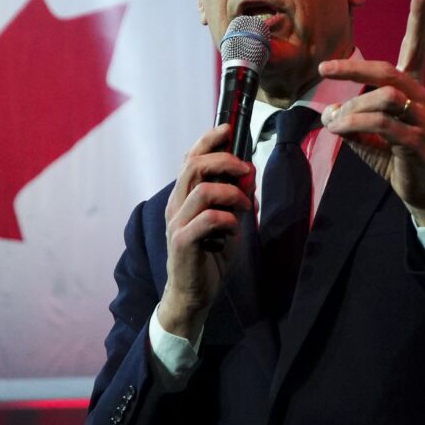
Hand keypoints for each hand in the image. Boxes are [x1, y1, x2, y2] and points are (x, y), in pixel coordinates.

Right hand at [158, 124, 255, 338]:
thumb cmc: (209, 257)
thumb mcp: (228, 221)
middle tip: (246, 168)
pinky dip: (228, 219)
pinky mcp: (183, 241)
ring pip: (202, 189)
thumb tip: (249, 172)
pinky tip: (234, 230)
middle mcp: (176, 205)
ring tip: (245, 206)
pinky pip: (208, 218)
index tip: (228, 129)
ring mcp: (177, 223)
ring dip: (231, 193)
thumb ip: (235, 196)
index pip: (190, 158)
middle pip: (193, 166)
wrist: (194, 295)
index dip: (207, 140)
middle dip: (224, 160)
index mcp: (183, 196)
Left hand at [317, 0, 424, 225]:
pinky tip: (338, 129)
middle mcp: (422, 98)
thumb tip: (327, 112)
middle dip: (353, 67)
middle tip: (324, 68)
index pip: (418, 48)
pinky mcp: (418, 141)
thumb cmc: (394, 155)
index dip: (420, 19)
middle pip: (388, 70)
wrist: (421, 190)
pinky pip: (383, 124)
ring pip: (382, 98)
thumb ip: (349, 117)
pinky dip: (355, 124)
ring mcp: (423, 119)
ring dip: (350, 108)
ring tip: (331, 122)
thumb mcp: (366, 132)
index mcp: (412, 89)